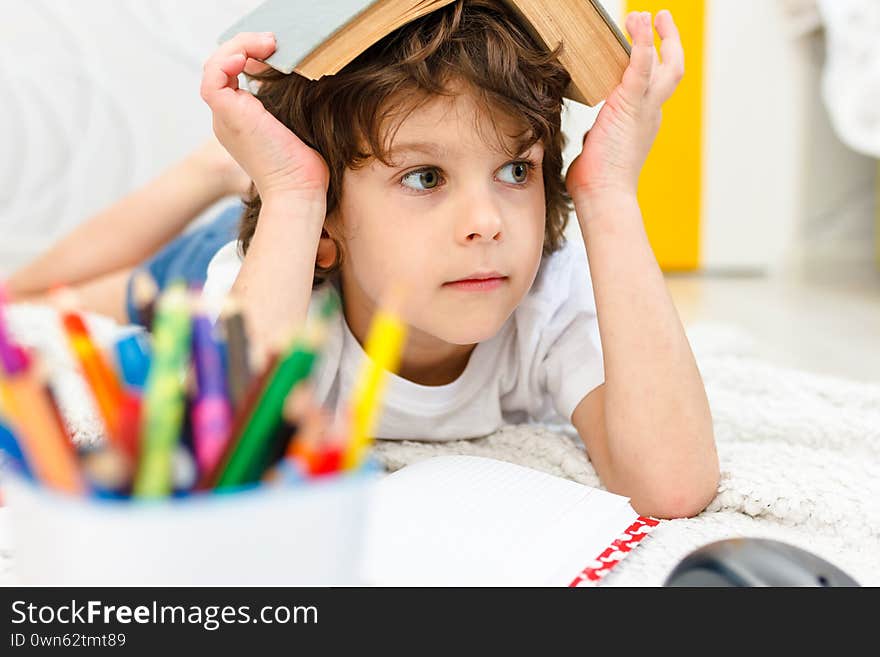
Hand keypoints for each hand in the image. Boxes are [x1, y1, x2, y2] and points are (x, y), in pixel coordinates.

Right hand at [200, 32, 329, 200]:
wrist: (297, 190)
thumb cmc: (303, 168)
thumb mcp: (296, 124)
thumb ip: (287, 101)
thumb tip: (297, 73)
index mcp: (242, 120)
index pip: (233, 76)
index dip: (250, 56)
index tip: (276, 51)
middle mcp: (229, 118)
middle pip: (222, 67)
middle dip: (245, 46)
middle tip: (273, 42)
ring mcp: (225, 117)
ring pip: (215, 67)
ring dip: (238, 47)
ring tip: (267, 43)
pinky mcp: (226, 115)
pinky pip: (213, 75)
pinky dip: (228, 58)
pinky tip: (250, 56)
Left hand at [565, 10, 683, 204]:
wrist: (604, 196)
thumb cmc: (597, 182)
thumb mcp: (600, 150)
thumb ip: (599, 138)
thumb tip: (589, 139)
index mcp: (643, 123)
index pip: (654, 87)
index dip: (652, 66)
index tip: (647, 51)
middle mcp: (651, 114)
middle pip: (671, 70)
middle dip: (669, 43)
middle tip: (660, 20)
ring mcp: (645, 110)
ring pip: (665, 65)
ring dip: (657, 37)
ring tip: (646, 15)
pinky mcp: (630, 107)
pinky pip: (640, 67)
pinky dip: (642, 43)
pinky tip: (639, 23)